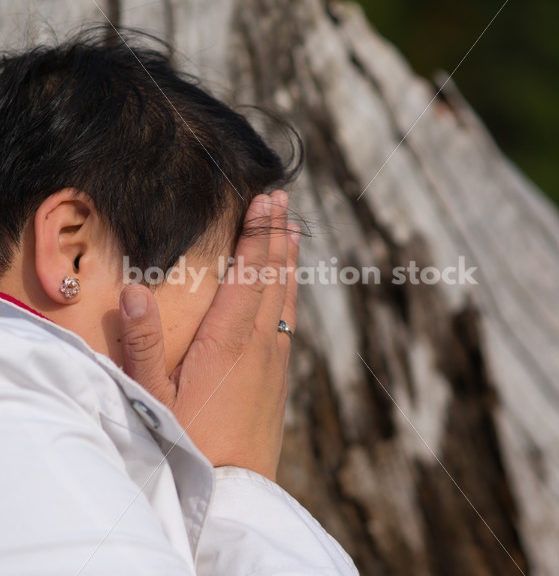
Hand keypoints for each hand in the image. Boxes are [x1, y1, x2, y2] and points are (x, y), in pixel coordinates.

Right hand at [118, 191, 299, 480]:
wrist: (233, 490)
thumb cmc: (188, 443)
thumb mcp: (153, 397)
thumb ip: (142, 344)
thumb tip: (133, 292)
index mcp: (229, 339)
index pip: (247, 272)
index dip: (257, 233)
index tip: (265, 201)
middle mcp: (260, 341)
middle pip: (273, 276)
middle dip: (277, 234)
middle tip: (282, 200)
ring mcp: (276, 357)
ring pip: (286, 296)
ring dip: (289, 260)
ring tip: (293, 230)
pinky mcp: (281, 375)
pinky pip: (288, 320)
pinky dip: (289, 293)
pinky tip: (288, 288)